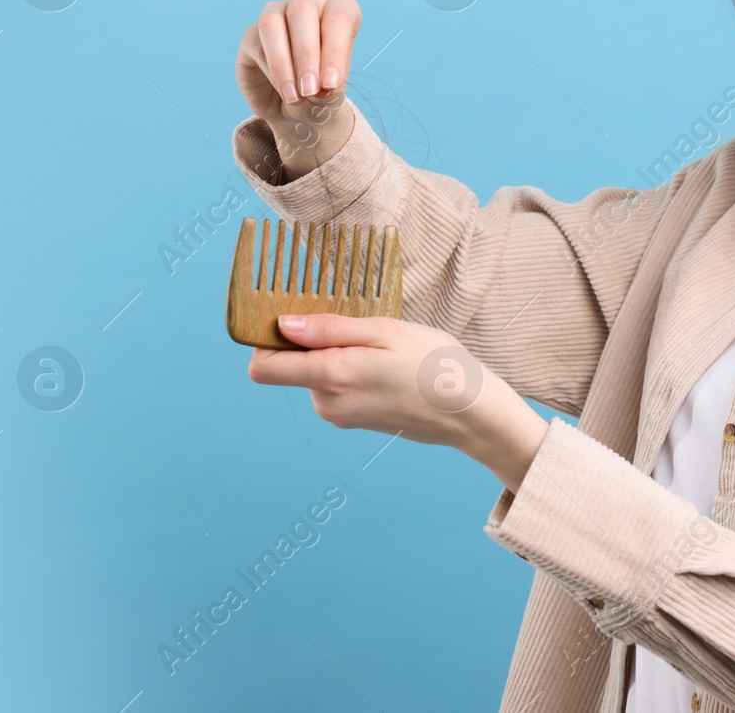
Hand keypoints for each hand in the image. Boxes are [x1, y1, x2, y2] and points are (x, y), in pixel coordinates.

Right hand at [235, 0, 361, 176]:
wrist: (298, 115)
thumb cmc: (324, 96)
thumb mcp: (333, 94)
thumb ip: (331, 85)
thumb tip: (323, 84)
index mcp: (339, 9)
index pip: (340, 14)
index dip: (335, 45)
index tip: (333, 83)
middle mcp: (308, 3)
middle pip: (305, 9)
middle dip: (311, 51)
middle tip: (315, 90)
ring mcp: (277, 14)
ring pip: (277, 21)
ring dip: (288, 60)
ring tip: (299, 96)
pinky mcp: (253, 35)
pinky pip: (259, 41)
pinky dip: (273, 67)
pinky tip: (285, 93)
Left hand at [247, 313, 550, 493]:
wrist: (471, 414)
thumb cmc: (436, 365)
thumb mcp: (386, 331)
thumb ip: (330, 329)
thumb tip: (282, 325)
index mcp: (331, 376)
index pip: (262, 366)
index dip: (264, 339)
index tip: (287, 314)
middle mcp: (327, 402)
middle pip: (291, 365)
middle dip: (313, 341)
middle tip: (358, 324)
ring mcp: (340, 415)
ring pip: (316, 374)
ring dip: (337, 354)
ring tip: (381, 346)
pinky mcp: (354, 421)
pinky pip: (336, 387)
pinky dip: (351, 370)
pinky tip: (387, 365)